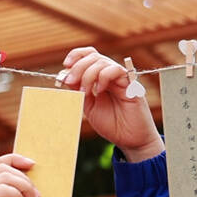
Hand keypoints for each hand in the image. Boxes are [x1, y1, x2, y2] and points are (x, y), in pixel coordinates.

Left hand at [61, 47, 162, 162]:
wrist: (129, 140)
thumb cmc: (112, 125)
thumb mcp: (88, 106)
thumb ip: (79, 90)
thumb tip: (65, 75)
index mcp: (100, 78)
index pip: (89, 56)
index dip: (76, 56)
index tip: (65, 65)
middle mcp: (111, 75)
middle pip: (93, 56)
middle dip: (78, 67)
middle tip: (70, 82)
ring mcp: (121, 79)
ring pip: (102, 62)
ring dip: (88, 75)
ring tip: (85, 92)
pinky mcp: (131, 84)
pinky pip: (116, 70)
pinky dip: (103, 77)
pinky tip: (100, 90)